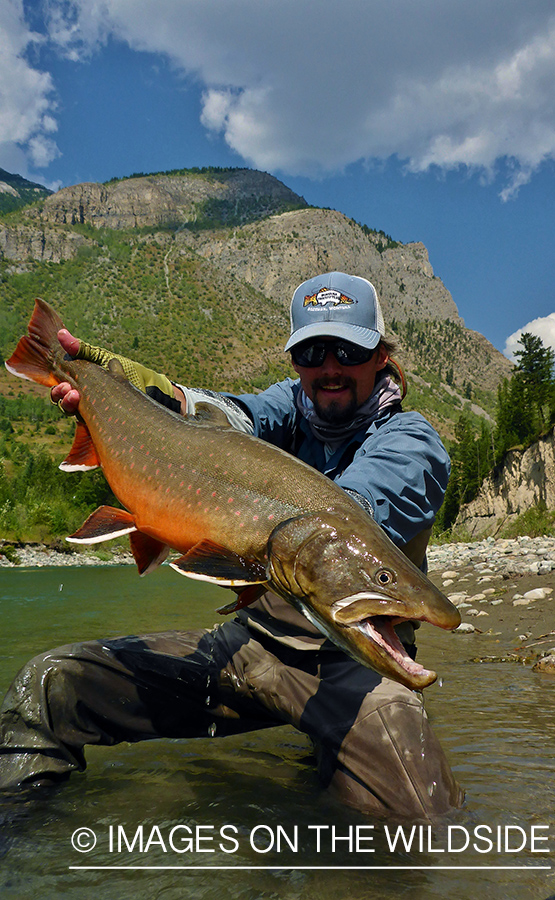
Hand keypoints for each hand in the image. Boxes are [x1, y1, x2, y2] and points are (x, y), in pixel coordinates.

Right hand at [50, 327, 185, 414]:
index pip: (61, 390)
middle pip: (63, 403)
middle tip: (67, 389)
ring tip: (75, 395)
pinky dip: (86, 415)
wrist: (151, 387)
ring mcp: (95, 412)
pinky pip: (90, 422)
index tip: (62, 382)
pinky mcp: (105, 421)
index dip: (57, 389)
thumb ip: (83, 350)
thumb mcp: (103, 358)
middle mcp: (85, 400)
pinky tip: (90, 408)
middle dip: (60, 396)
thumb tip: (61, 334)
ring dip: (69, 405)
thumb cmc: (128, 371)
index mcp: (81, 384)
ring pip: (74, 413)